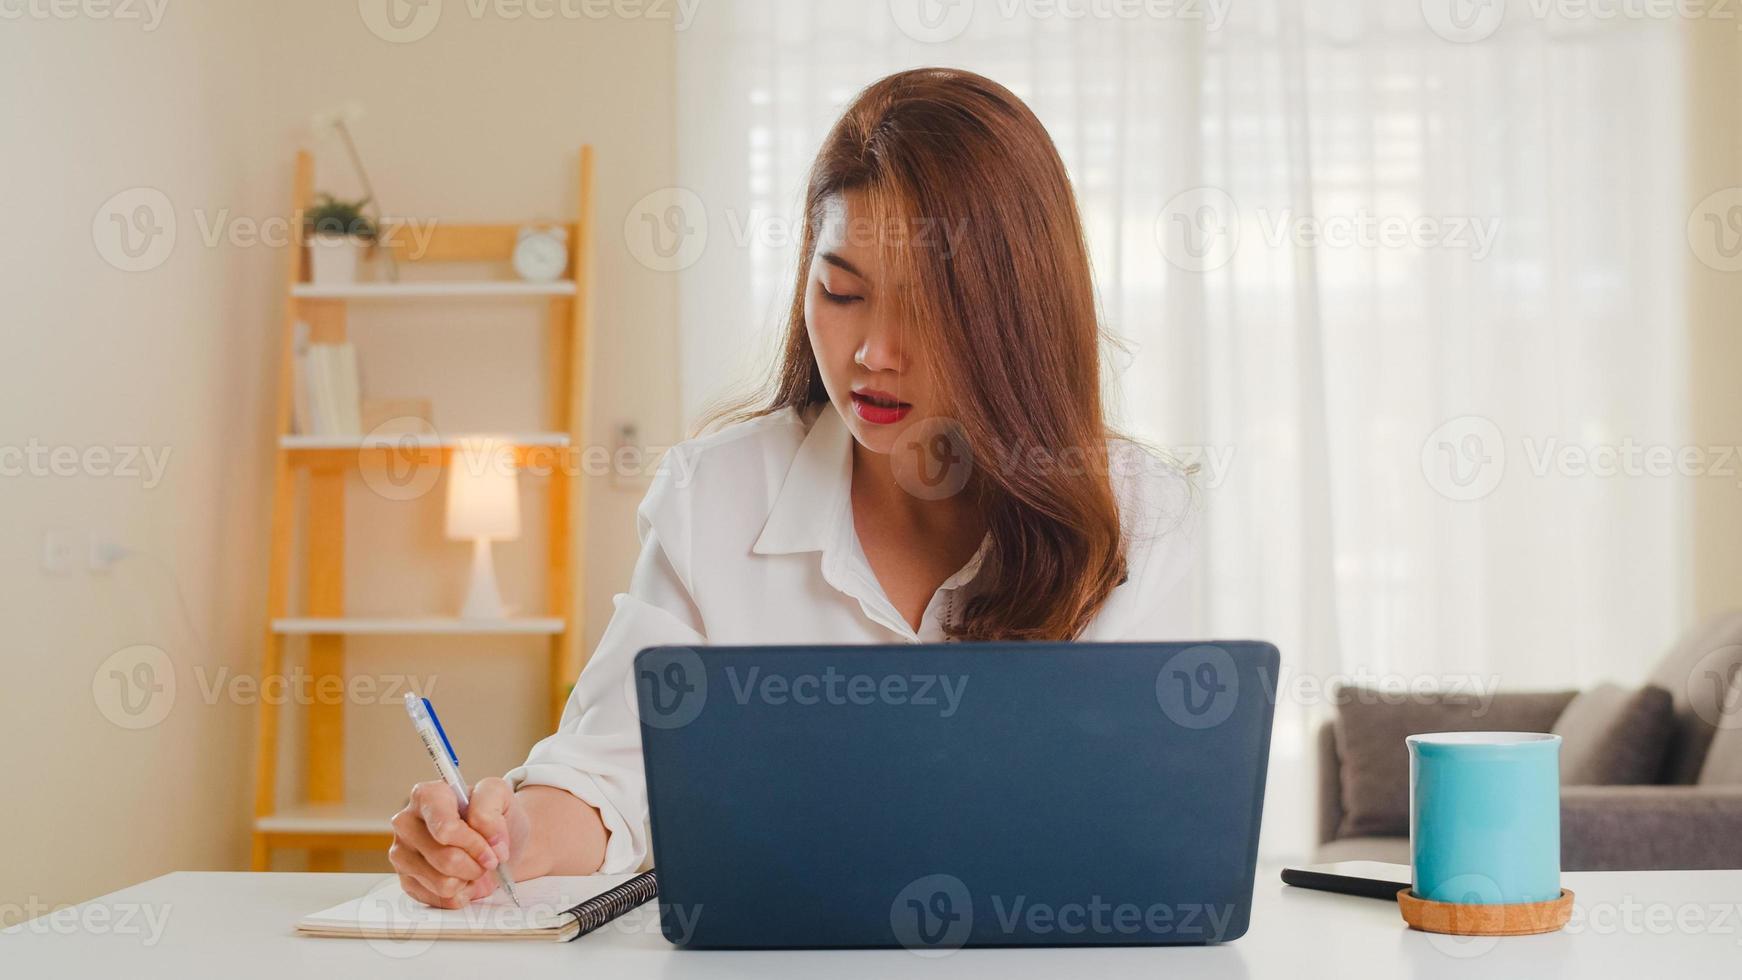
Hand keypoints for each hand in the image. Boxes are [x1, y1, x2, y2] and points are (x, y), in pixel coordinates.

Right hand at [389, 777, 528, 908]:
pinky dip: (461, 893)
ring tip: (474, 865)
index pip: (445, 829)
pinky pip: (440, 899)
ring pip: (443, 883)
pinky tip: (463, 877)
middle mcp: (406, 823)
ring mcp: (402, 854)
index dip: (474, 844)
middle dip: (477, 863)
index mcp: (426, 796)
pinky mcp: (406, 881)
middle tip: (488, 858)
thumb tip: (488, 836)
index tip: (494, 849)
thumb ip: (490, 807)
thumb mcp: (499, 795)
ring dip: (470, 878)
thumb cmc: (492, 815)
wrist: (493, 841)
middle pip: (447, 859)